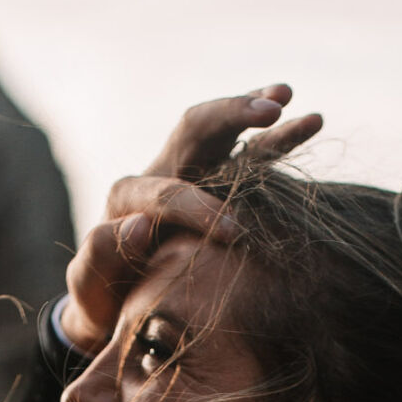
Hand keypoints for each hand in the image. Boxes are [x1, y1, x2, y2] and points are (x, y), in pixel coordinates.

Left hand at [61, 82, 323, 356]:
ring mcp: (193, 175)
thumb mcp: (91, 284)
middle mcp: (161, 172)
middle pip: (195, 129)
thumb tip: (135, 225)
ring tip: (286, 96)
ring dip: (254, 111)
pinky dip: (278, 137)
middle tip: (268, 111)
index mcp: (128, 196)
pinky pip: (252, 156)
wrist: (119, 305)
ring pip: (224, 132)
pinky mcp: (220, 185)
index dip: (199, 209)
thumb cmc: (105, 299)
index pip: (167, 190)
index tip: (234, 233)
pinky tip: (309, 119)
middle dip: (230, 116)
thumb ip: (103, 254)